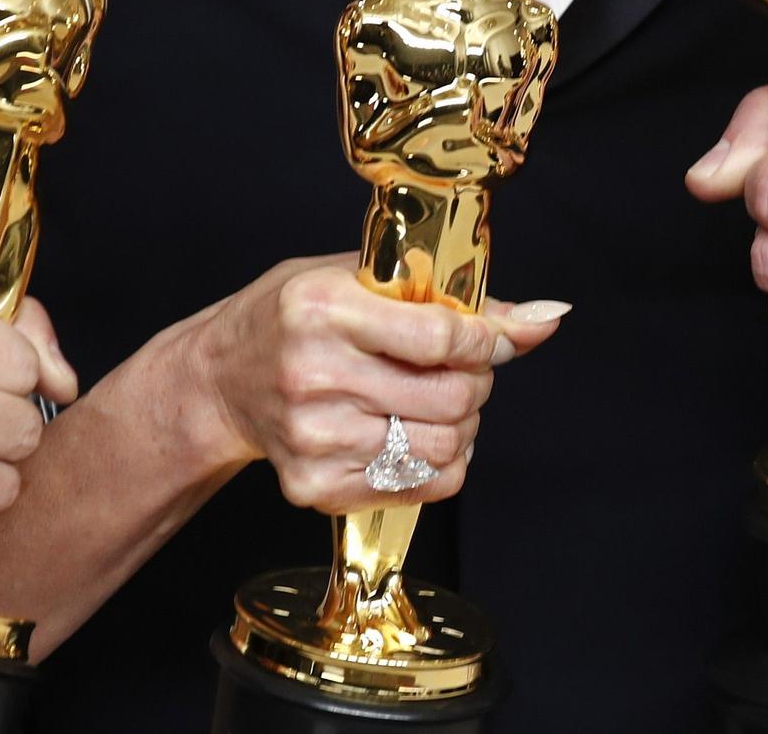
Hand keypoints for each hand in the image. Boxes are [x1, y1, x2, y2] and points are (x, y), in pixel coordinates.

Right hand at [184, 255, 567, 512]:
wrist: (221, 380)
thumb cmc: (295, 319)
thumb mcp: (361, 280)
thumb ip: (455, 300)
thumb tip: (546, 317)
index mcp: (323, 310)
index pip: (443, 338)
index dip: (485, 341)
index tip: (484, 339)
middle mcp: (314, 376)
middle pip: (453, 398)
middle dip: (476, 382)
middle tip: (459, 370)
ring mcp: (314, 439)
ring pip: (444, 446)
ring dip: (462, 425)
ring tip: (436, 402)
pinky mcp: (315, 487)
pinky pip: (421, 485)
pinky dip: (437, 461)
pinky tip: (412, 434)